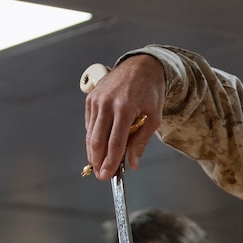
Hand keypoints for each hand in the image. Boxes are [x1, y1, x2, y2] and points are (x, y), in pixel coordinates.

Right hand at [84, 53, 165, 178]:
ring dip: (93, 152)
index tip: (107, 176)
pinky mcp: (90, 99)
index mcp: (124, 109)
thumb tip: (132, 163)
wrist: (141, 66)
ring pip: (90, 134)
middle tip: (101, 175)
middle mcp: (106, 104)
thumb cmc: (150, 91)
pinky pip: (89, 124)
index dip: (110, 162)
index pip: (115, 143)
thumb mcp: (154, 118)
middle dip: (98, 161)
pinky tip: (98, 147)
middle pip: (97, 140)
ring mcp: (96, 100)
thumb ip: (141, 142)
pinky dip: (92, 137)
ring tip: (99, 165)